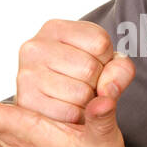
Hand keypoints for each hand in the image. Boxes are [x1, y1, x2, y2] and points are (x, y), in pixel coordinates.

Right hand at [17, 19, 133, 123]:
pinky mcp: (26, 101)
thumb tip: (107, 91)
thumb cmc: (83, 83)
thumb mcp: (109, 67)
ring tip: (74, 99)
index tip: (92, 65)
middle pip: (90, 68)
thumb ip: (120, 71)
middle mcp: (35, 46)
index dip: (106, 61)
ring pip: (81, 93)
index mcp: (54, 28)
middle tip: (82, 86)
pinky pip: (69, 113)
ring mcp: (26, 73)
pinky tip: (66, 110)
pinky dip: (76, 117)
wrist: (55, 118)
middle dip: (97, 84)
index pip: (101, 43)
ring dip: (87, 104)